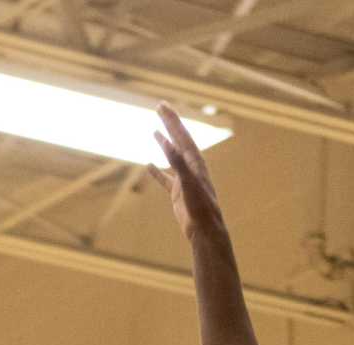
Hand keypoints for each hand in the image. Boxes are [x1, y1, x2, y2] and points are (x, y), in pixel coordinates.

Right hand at [147, 104, 223, 238]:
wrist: (205, 229)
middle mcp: (191, 166)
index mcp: (195, 161)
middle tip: (160, 107)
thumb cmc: (200, 206)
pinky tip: (149, 165)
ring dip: (164, 143)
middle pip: (178, 139)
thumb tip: (169, 143)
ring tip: (155, 132)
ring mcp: (184, 179)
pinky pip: (165, 178)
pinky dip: (157, 171)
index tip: (162, 105)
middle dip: (169, 123)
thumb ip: (178, 163)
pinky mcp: (178, 192)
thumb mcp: (188, 182)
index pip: (182, 134)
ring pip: (172, 156)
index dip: (172, 119)